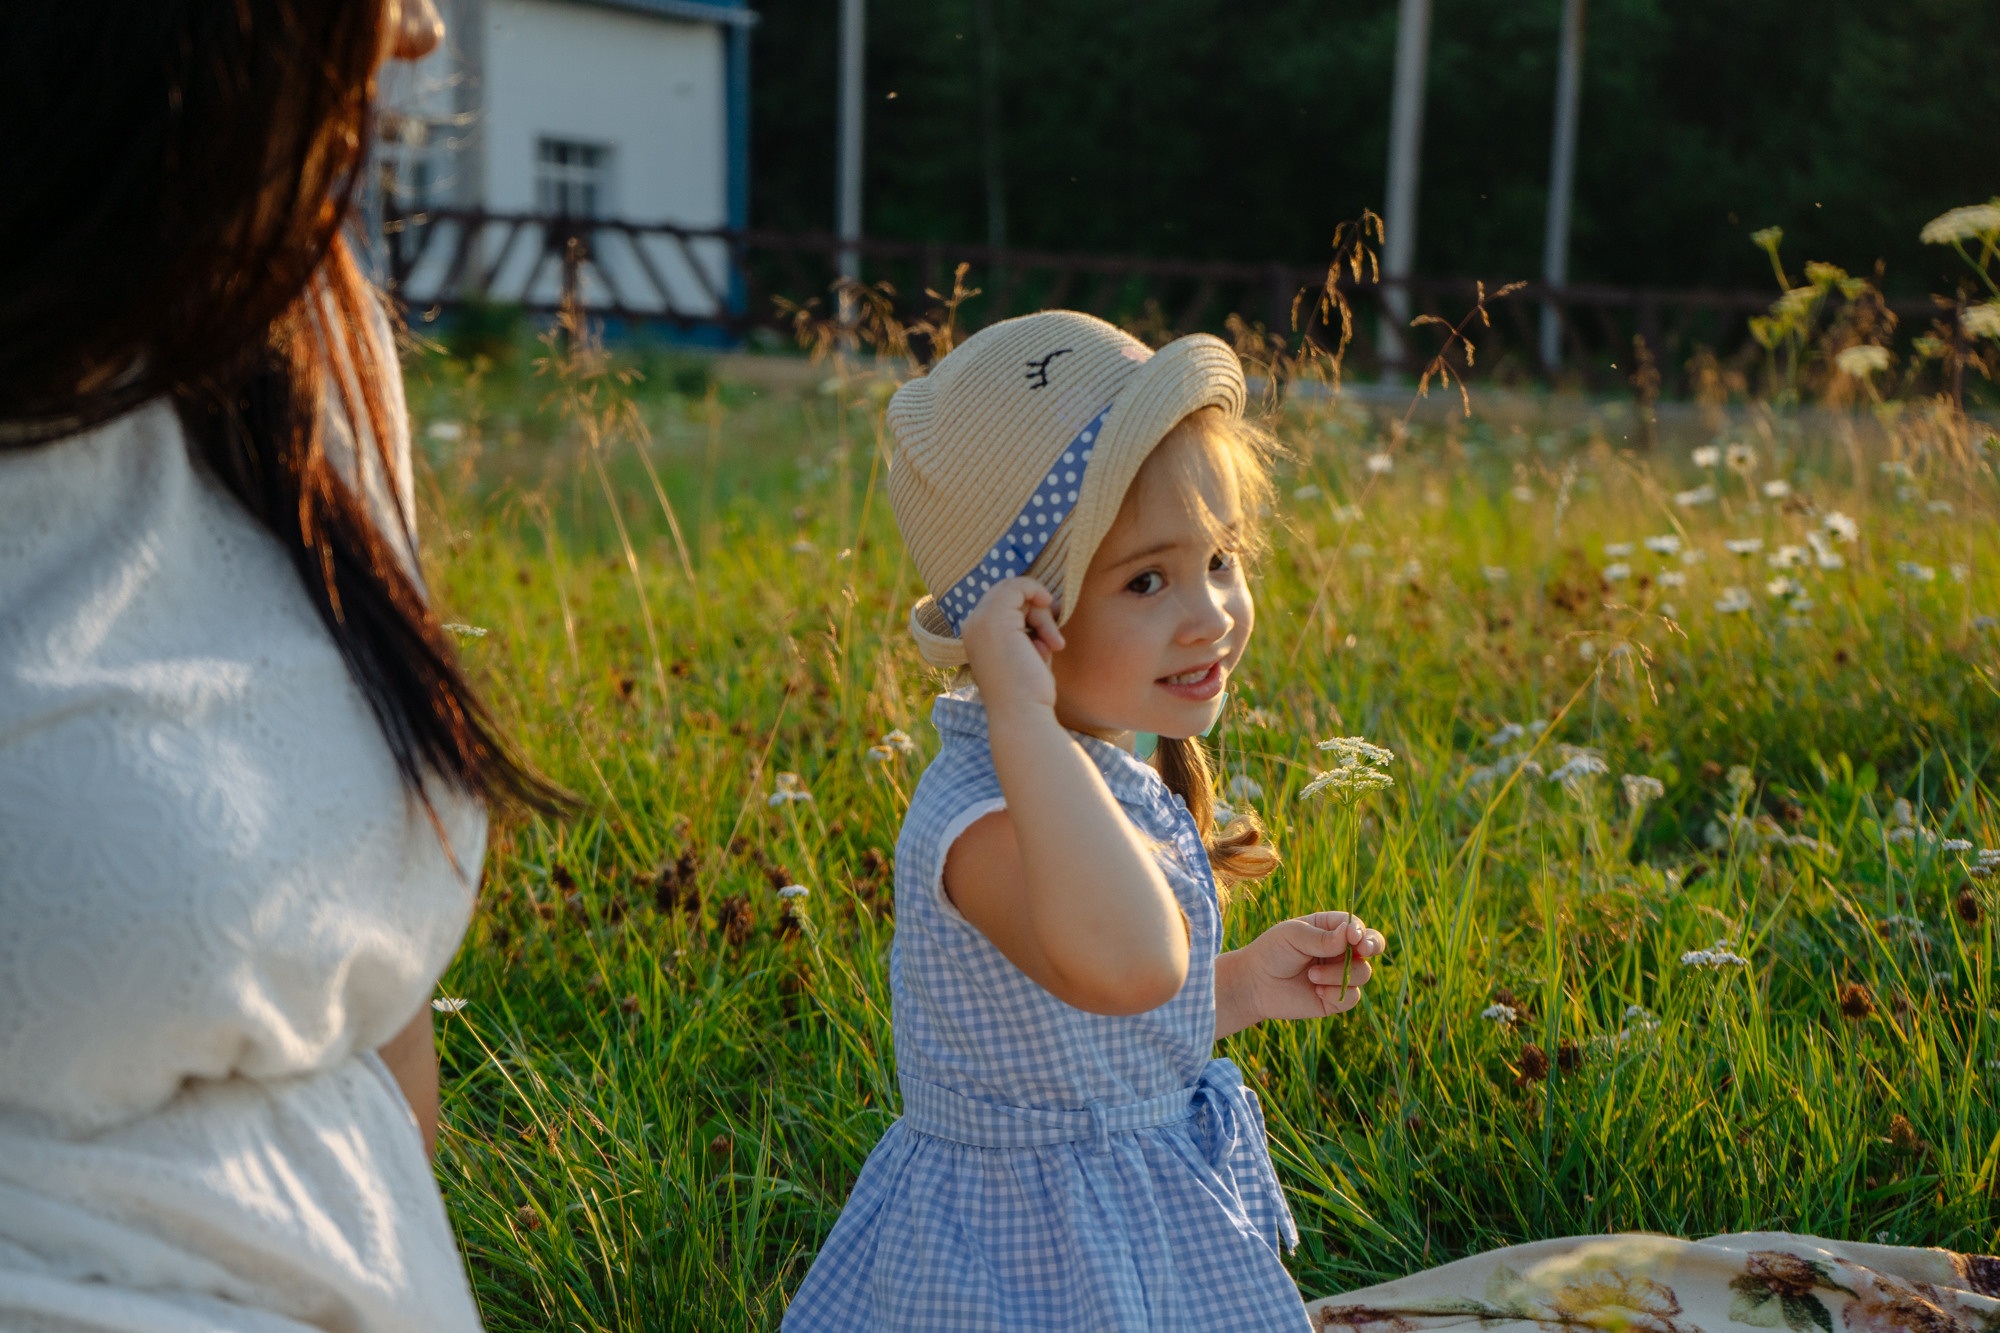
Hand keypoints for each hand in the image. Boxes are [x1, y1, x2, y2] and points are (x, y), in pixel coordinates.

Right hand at [959, 576, 1066, 717]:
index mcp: (976, 636)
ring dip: (1042, 616)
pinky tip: (1049, 608)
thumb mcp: (1027, 652)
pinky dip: (1037, 591)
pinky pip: (1018, 584)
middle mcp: (972, 625)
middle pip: (1009, 597)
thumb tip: (1045, 601)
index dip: (1029, 613)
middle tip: (1053, 641)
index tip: (1049, 635)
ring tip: (1054, 645)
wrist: (1022, 715)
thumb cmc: (1029, 692)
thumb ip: (1029, 628)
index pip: (1003, 606)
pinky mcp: (994, 618)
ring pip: (1016, 593)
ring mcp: (980, 621)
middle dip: (1037, 614)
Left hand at [1214, 911, 1385, 1037]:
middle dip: (1373, 946)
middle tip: (1363, 949)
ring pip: (1363, 973)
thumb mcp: (1293, 936)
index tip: (1353, 936)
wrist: (1255, 984)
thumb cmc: (1272, 951)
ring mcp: (1340, 975)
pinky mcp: (1336, 999)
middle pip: (1372, 947)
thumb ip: (1322, 937)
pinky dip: (1336, 993)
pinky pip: (1353, 997)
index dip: (1360, 931)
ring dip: (1339, 974)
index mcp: (1330, 929)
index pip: (1356, 926)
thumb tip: (1352, 935)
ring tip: (1311, 975)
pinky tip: (1315, 990)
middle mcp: (1340, 951)